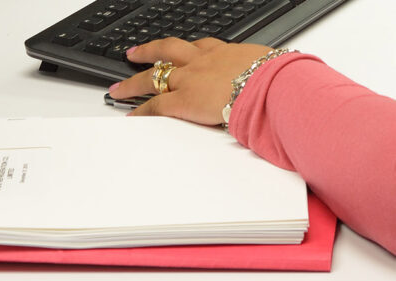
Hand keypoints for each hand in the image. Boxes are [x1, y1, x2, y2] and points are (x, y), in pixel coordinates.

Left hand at [108, 38, 271, 124]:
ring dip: (133, 82)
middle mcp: (203, 62)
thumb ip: (264, 75)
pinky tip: (130, 115)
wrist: (272, 86)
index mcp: (227, 53)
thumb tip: (277, 82)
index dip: (185, 49)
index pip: (200, 47)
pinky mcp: (184, 100)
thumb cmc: (278, 79)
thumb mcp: (272, 68)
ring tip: (118, 88)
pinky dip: (140, 111)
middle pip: (168, 53)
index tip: (177, 50)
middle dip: (149, 52)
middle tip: (134, 54)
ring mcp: (191, 79)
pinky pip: (155, 106)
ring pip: (153, 77)